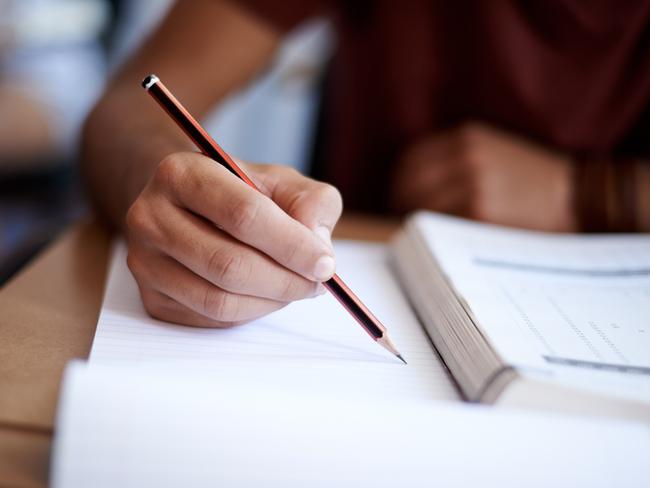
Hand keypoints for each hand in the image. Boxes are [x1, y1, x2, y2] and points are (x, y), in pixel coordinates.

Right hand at [125, 152, 341, 326]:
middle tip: (318, 283)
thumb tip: (317, 246)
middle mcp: (150, 215)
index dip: (291, 245)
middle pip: (229, 264)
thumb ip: (311, 202)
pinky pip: (211, 318)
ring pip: (219, 300)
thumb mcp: (282, 182)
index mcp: (181, 173)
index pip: (243, 215)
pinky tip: (266, 294)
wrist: (190, 206)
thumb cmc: (240, 192)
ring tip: (296, 287)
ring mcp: (145, 261)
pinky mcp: (152, 297)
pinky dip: (251, 312)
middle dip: (285, 280)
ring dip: (271, 301)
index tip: (326, 264)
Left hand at [391, 123, 576, 230]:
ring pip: (421, 205)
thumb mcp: (492, 150)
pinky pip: (440, 224)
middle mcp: (465, 156)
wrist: (575, 196)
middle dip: (401, 203)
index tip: (399, 196)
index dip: (400, 181)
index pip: (410, 159)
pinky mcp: (479, 212)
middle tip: (404, 219)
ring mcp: (472, 184)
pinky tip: (438, 239)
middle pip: (409, 182)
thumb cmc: (531, 179)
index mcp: (466, 137)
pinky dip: (433, 232)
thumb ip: (453, 159)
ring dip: (415, 220)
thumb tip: (410, 184)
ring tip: (421, 231)